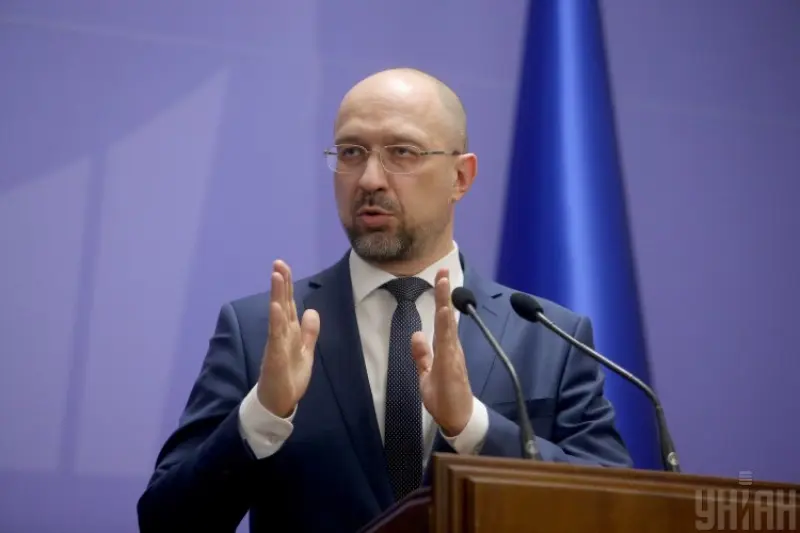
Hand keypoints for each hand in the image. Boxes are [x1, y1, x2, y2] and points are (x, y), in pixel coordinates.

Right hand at [257, 260, 320, 417]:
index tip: (283, 266)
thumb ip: (309, 332)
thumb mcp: (305, 351)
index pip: (288, 303)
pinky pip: (275, 337)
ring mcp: (276, 344)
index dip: (286, 285)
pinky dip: (276, 321)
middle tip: (278, 263)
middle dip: (280, 283)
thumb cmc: (289, 377)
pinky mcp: (274, 357)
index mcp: (289, 332)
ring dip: (277, 295)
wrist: (278, 402)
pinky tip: (276, 307)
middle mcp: (281, 334)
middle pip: (281, 304)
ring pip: (277, 316)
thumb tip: (312, 310)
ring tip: (276, 276)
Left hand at [411, 268, 472, 435]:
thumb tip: (416, 335)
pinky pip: (448, 342)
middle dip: (444, 293)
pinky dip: (446, 326)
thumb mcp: (426, 374)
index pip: (441, 319)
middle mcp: (451, 348)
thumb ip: (422, 355)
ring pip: (448, 325)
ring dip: (445, 303)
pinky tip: (444, 313)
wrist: (458, 419)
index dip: (440, 299)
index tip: (439, 277)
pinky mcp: (452, 365)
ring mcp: (453, 355)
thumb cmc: (444, 398)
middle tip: (443, 270)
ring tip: (443, 283)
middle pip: (447, 316)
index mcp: (446, 348)